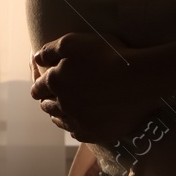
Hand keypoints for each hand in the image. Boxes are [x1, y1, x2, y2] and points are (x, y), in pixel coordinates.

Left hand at [29, 32, 153, 144]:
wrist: (140, 79)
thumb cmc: (106, 55)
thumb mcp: (73, 42)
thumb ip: (49, 50)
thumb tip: (35, 58)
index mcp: (55, 83)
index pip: (37, 89)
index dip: (38, 84)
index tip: (42, 82)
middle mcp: (63, 106)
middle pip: (47, 107)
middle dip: (48, 99)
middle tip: (52, 95)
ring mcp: (79, 122)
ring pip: (61, 122)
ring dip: (59, 114)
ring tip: (64, 109)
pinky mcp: (96, 134)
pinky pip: (77, 133)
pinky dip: (75, 126)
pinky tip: (80, 121)